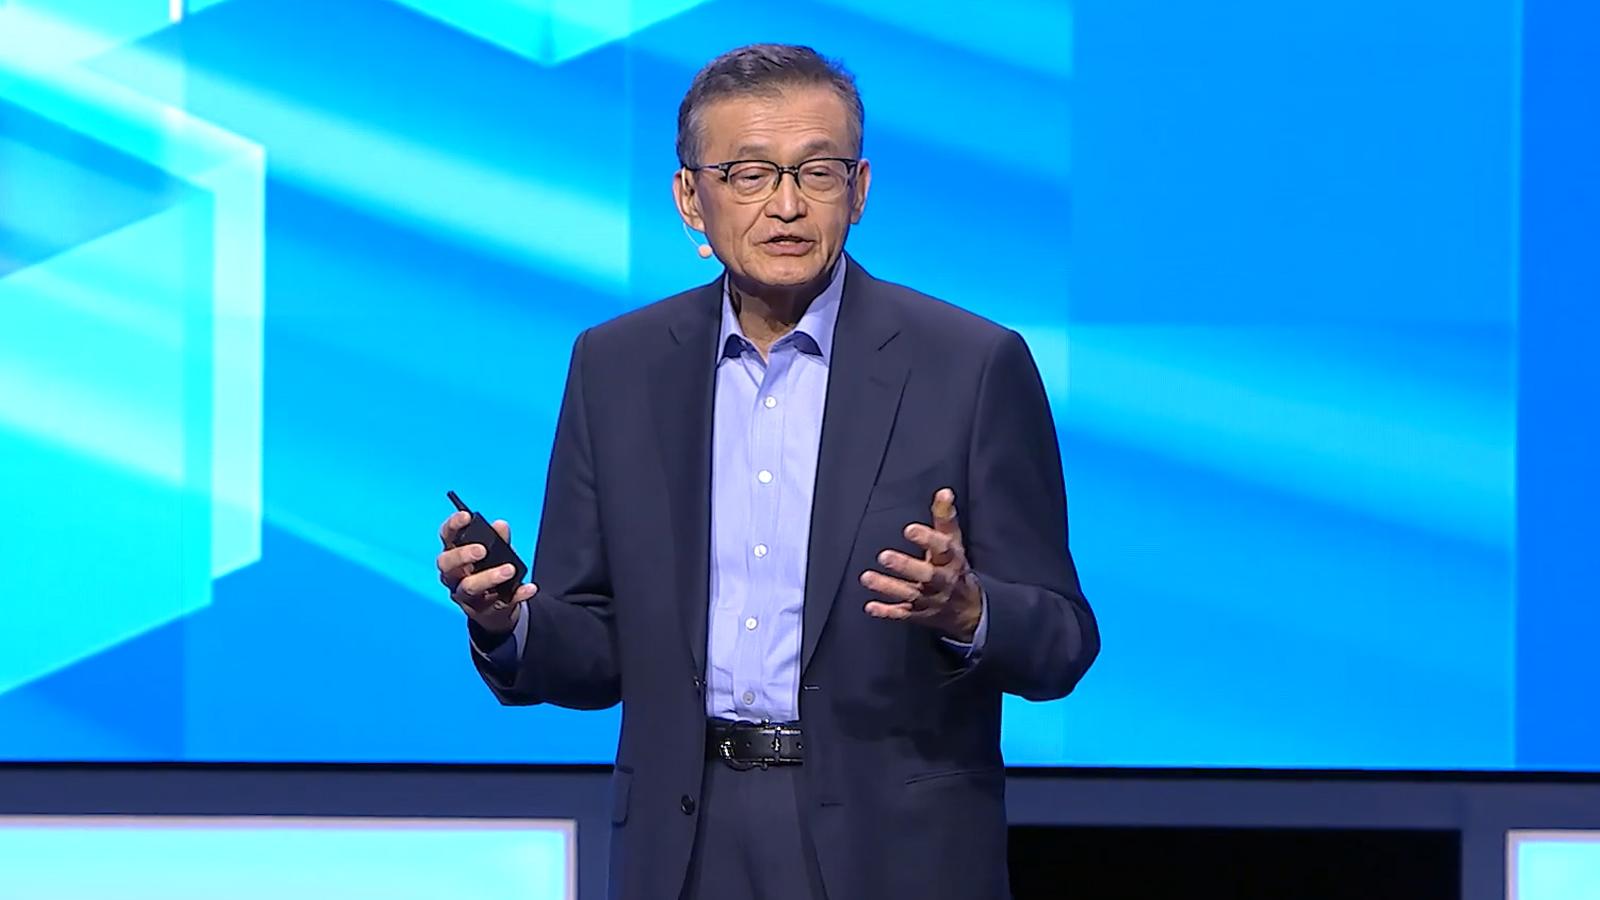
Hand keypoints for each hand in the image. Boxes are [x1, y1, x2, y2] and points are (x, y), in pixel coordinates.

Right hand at [436, 511, 536, 634]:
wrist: (495, 610)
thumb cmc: (489, 572)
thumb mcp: (495, 553)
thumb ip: (498, 539)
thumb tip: (501, 525)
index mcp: (454, 556)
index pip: (446, 537)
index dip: (453, 526)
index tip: (466, 516)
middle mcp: (453, 576)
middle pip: (447, 565)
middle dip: (462, 555)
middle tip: (482, 550)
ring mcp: (466, 597)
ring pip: (469, 587)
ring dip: (489, 577)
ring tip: (509, 569)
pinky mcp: (484, 611)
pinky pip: (501, 603)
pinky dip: (517, 595)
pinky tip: (529, 588)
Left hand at [859, 488, 981, 640]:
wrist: (969, 609)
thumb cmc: (954, 567)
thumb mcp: (953, 543)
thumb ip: (944, 518)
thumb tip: (944, 491)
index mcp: (951, 560)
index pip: (942, 548)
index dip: (927, 539)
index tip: (909, 529)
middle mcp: (942, 581)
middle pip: (927, 575)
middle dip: (906, 566)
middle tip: (883, 556)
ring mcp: (931, 600)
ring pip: (910, 594)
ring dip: (888, 587)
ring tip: (867, 578)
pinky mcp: (920, 614)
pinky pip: (903, 614)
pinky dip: (887, 612)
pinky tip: (870, 607)